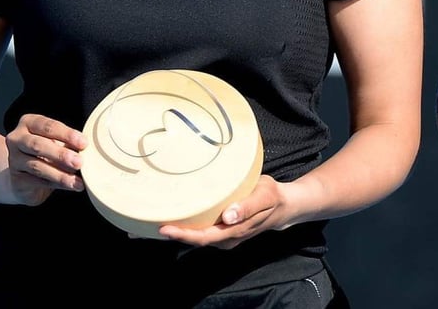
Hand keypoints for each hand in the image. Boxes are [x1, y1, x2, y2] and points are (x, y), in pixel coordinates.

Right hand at [3, 113, 86, 204]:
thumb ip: (67, 142)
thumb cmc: (46, 152)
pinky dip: (56, 184)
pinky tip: (70, 186)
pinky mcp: (15, 180)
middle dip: (61, 154)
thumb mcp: (57, 141)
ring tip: (77, 180)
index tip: (83, 143)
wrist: (24, 176)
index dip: (66, 134)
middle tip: (79, 162)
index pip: (48, 126)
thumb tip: (85, 149)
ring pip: (37, 166)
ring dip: (60, 174)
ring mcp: (13, 160)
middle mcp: (17, 139)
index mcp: (29, 123)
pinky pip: (36, 182)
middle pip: (38, 145)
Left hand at [157, 175, 290, 248]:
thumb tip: (228, 216)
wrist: (284, 206)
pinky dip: (191, 227)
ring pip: (200, 237)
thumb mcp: (264, 196)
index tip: (165, 228)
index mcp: (235, 231)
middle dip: (176, 234)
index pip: (204, 237)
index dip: (184, 235)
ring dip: (182, 231)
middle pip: (197, 240)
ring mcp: (226, 235)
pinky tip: (182, 218)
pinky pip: (205, 231)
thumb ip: (248, 207)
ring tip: (162, 220)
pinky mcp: (225, 229)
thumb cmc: (273, 197)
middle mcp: (227, 237)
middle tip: (153, 225)